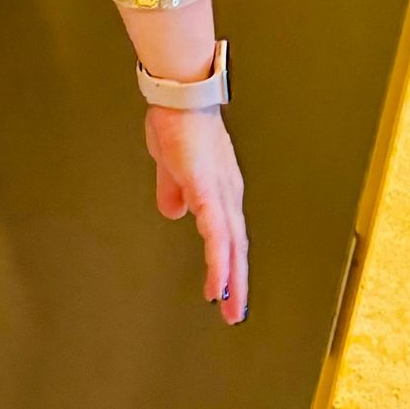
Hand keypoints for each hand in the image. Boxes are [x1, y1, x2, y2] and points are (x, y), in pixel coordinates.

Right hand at [144, 106, 247, 323]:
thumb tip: (174, 212)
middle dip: (238, 283)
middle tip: (236, 314)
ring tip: (230, 308)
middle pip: (237, 246)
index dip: (230, 263)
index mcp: (219, 189)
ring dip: (232, 279)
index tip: (228, 291)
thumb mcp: (171, 165)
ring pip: (231, 246)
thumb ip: (173, 189)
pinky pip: (215, 234)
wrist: (178, 94)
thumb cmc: (176, 122)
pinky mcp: (206, 189)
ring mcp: (219, 192)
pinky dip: (219, 261)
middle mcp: (228, 193)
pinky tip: (218, 282)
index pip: (229, 234)